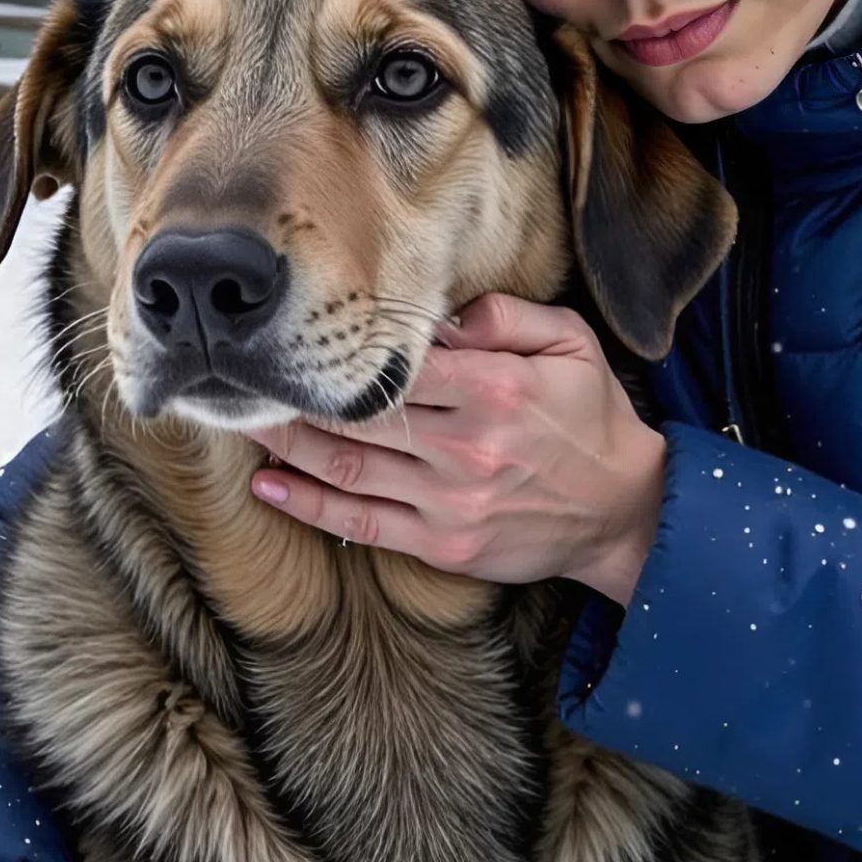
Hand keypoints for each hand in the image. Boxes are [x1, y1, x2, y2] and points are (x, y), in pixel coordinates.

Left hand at [250, 293, 665, 603]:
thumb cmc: (590, 419)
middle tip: (238, 375)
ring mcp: (451, 503)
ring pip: (346, 469)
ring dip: (286, 444)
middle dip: (291, 396)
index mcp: (494, 390)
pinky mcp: (443, 544)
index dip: (340, 352)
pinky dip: (307, 505)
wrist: (623, 511)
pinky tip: (269, 486)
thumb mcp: (570, 345)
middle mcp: (466, 447)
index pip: (397, 365)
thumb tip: (442, 317)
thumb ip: (508, 317)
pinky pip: (360, 524)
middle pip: (356, 417)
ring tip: (242, 420)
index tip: (294, 335)